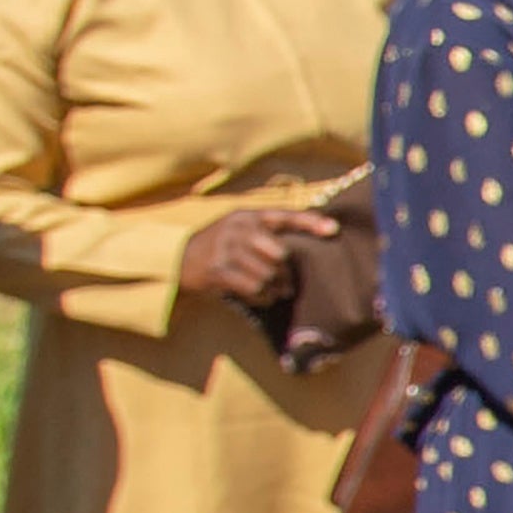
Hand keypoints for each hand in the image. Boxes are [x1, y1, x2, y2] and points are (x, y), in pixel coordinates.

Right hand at [177, 203, 349, 310]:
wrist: (179, 259)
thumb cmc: (221, 245)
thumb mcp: (240, 229)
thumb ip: (268, 233)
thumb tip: (301, 249)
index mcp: (248, 215)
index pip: (284, 216)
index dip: (310, 222)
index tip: (333, 230)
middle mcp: (238, 228)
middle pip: (280, 254)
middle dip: (286, 273)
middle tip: (287, 283)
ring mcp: (226, 249)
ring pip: (267, 275)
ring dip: (274, 288)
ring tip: (273, 291)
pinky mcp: (218, 271)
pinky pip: (253, 288)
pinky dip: (262, 297)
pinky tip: (262, 297)